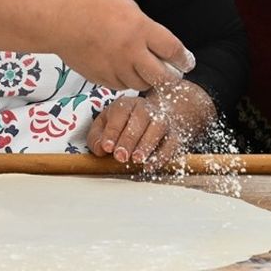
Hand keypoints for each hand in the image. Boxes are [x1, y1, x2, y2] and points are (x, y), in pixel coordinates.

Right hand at [51, 0, 194, 90]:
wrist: (59, 19)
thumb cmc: (91, 6)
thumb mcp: (127, 6)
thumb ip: (145, 26)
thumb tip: (159, 43)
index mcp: (140, 29)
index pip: (173, 50)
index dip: (184, 59)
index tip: (187, 62)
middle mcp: (130, 51)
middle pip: (162, 77)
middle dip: (171, 77)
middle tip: (172, 73)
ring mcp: (115, 67)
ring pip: (141, 84)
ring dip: (147, 79)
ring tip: (144, 69)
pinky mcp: (101, 78)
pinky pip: (121, 85)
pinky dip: (126, 79)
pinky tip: (123, 68)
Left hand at [87, 80, 215, 170]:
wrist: (154, 117)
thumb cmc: (123, 124)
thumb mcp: (104, 125)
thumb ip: (96, 136)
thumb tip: (100, 149)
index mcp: (126, 104)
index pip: (120, 112)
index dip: (113, 131)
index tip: (107, 147)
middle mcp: (145, 109)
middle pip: (140, 118)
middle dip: (129, 139)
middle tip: (121, 156)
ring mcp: (161, 120)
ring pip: (158, 127)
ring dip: (147, 144)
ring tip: (137, 159)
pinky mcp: (174, 134)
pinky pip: (172, 143)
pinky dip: (163, 155)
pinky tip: (151, 166)